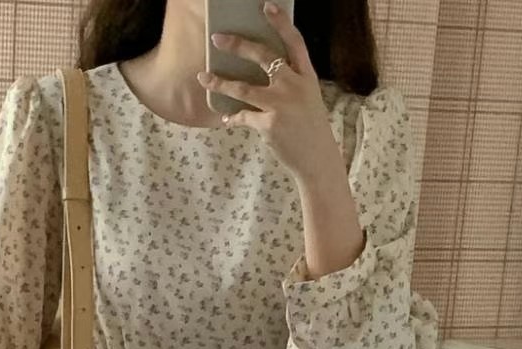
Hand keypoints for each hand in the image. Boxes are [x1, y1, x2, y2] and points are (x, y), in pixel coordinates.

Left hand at [198, 1, 337, 182]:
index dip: (281, 23)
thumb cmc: (310, 129)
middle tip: (218, 39)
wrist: (317, 160)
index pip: (294, 42)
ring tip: (204, 78)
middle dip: (238, 45)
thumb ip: (291, 82)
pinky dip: (234, 117)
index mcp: (306, 76)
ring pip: (244, 87)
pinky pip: (244, 116)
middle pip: (263, 57)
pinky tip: (227, 118)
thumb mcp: (308, 99)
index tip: (266, 7)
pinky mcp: (269, 124)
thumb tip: (262, 71)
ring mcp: (281, 105)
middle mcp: (294, 86)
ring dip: (221, 82)